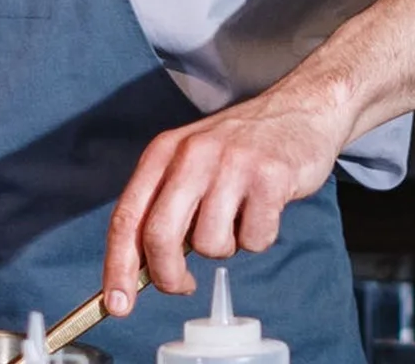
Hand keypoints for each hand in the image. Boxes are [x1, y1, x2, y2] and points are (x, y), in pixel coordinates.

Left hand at [101, 87, 348, 315]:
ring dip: (225, 247)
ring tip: (237, 216)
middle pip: (160, 236)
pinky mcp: (269, 177)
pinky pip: (255, 239)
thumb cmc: (238, 147)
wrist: (297, 110)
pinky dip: (258, 237)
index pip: (128, 216)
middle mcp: (191, 154)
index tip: (117, 305)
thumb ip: (164, 205)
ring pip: (211, 245)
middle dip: (168, 276)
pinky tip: (264, 207)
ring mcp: (230, 164)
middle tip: (183, 286)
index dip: (118, 265)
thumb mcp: (189, 161)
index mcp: (163, 152)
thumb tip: (140, 268)